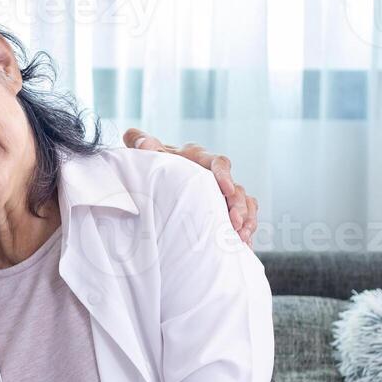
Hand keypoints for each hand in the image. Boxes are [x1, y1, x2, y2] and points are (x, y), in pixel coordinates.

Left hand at [122, 128, 258, 245]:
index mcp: (199, 158)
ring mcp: (221, 192)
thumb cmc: (156, 161)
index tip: (226, 190)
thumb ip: (142, 143)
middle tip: (234, 222)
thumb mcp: (149, 152)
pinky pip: (243, 217)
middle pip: (236, 188)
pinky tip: (243, 245)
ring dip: (246, 220)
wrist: (158, 174)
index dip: (224, 176)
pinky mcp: (224, 207)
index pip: (219, 163)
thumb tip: (135, 137)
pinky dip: (245, 229)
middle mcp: (215, 174)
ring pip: (244, 203)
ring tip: (241, 237)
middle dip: (238, 205)